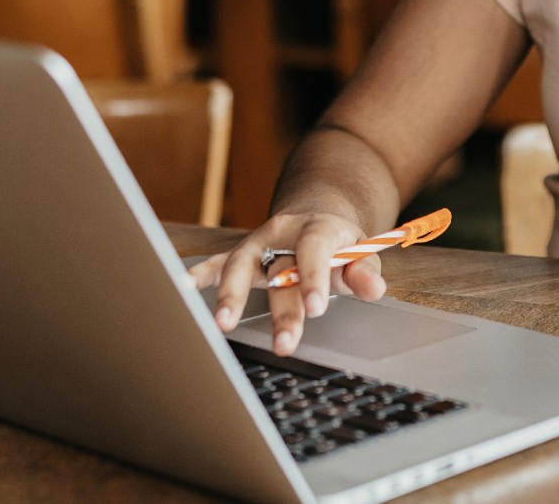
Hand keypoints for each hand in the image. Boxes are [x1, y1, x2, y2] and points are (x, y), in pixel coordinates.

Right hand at [186, 210, 389, 356]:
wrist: (315, 216)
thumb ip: (365, 270)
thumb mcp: (362, 251)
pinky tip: (184, 287)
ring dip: (230, 294)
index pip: (314, 250)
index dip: (314, 277)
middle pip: (278, 268)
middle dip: (281, 308)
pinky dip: (201, 274)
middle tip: (284, 342)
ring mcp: (258, 243)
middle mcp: (283, 233)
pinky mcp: (241, 253)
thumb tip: (374, 288)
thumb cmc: (339, 243)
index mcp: (317, 228)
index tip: (316, 307)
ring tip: (222, 323)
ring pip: (241, 265)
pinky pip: (218, 262)